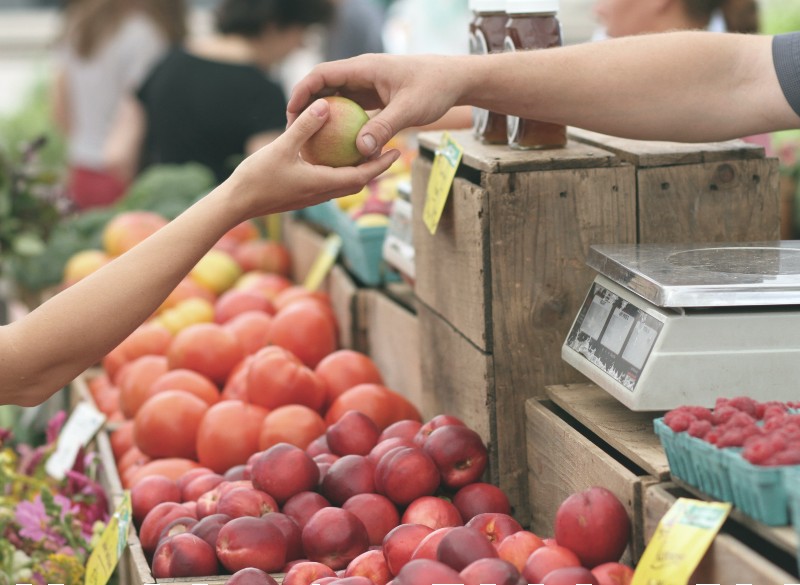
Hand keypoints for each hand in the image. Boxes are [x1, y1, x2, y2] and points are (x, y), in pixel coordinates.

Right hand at [226, 98, 400, 220]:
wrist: (236, 204)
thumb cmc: (257, 177)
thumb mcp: (281, 147)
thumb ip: (305, 126)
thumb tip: (325, 105)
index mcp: (322, 184)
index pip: (362, 176)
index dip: (381, 164)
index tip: (397, 151)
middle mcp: (321, 193)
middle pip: (357, 182)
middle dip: (376, 168)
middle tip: (389, 150)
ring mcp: (311, 196)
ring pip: (343, 184)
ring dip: (358, 170)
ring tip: (367, 151)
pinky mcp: (301, 195)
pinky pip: (328, 182)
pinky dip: (338, 170)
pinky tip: (333, 155)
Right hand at [287, 54, 463, 157]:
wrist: (455, 80)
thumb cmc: (434, 88)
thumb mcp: (409, 110)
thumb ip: (384, 128)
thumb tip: (360, 150)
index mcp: (364, 68)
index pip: (322, 74)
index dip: (302, 92)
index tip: (291, 113)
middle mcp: (362, 74)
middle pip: (324, 87)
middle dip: (306, 107)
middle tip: (294, 132)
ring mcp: (368, 85)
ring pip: (336, 99)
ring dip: (323, 117)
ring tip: (310, 140)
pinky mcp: (375, 97)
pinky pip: (351, 109)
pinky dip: (341, 124)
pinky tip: (336, 146)